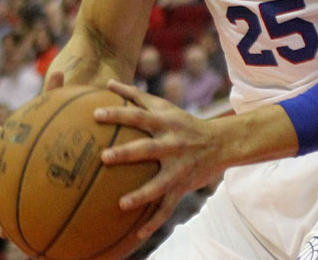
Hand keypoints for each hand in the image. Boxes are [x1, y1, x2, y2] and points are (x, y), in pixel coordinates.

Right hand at [0, 71, 64, 237]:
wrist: (67, 141)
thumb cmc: (61, 121)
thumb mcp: (60, 108)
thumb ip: (56, 92)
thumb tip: (59, 68)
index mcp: (16, 138)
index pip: (0, 135)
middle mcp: (11, 158)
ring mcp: (15, 176)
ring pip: (1, 196)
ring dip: (0, 213)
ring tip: (2, 230)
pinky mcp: (26, 192)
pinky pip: (23, 211)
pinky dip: (23, 226)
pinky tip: (31, 242)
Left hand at [95, 79, 227, 241]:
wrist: (221, 143)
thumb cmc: (183, 122)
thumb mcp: (164, 106)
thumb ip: (136, 96)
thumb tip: (108, 82)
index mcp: (165, 124)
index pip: (138, 116)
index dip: (118, 114)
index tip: (96, 114)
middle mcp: (172, 145)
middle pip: (148, 149)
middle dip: (127, 153)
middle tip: (104, 156)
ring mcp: (179, 168)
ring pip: (160, 183)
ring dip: (142, 195)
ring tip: (122, 204)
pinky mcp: (183, 187)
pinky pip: (167, 208)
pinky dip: (153, 222)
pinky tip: (136, 235)